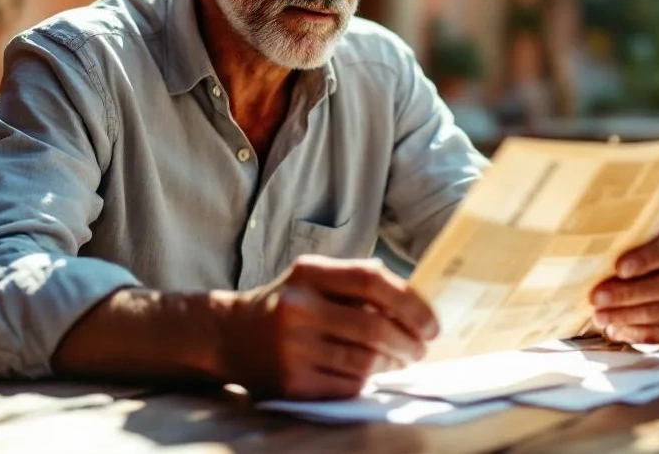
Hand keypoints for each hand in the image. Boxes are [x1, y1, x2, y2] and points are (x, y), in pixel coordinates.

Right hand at [224, 255, 439, 399]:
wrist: (227, 336)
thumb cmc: (286, 304)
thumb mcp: (313, 279)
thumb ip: (356, 282)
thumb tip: (416, 300)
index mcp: (309, 274)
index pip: (372, 280)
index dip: (410, 302)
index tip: (431, 322)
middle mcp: (298, 308)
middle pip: (374, 327)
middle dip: (409, 342)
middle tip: (422, 348)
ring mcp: (292, 348)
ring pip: (364, 361)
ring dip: (393, 363)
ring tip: (402, 360)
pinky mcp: (291, 382)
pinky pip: (346, 384)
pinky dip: (366, 380)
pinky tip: (369, 373)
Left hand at [589, 216, 658, 343]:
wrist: (627, 259)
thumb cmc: (626, 240)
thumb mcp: (624, 227)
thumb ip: (618, 232)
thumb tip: (594, 243)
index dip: (649, 258)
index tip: (620, 268)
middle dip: (630, 293)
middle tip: (598, 297)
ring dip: (629, 315)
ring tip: (599, 315)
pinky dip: (638, 333)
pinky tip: (615, 329)